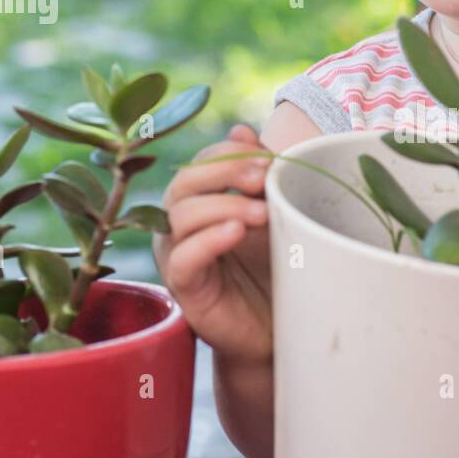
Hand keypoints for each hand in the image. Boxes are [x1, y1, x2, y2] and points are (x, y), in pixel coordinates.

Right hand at [152, 123, 274, 363]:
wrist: (279, 328)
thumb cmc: (275, 268)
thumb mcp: (276, 214)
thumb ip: (260, 175)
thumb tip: (243, 129)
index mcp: (202, 200)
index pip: (202, 162)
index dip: (231, 153)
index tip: (270, 159)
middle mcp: (182, 224)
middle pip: (184, 183)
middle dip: (224, 172)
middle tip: (264, 177)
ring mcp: (179, 255)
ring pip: (181, 216)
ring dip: (224, 205)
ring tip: (263, 212)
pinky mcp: (185, 287)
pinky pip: (183, 258)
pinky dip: (208, 241)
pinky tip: (236, 233)